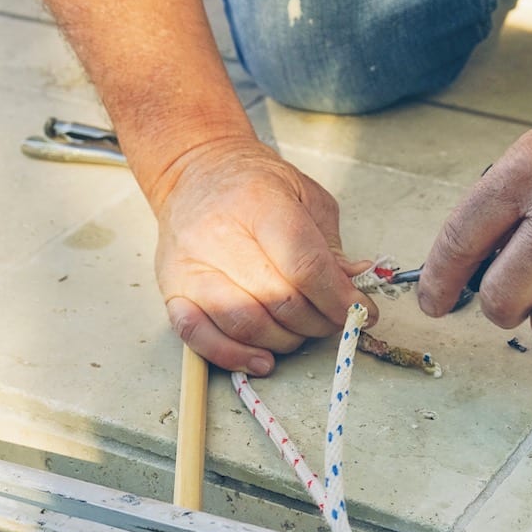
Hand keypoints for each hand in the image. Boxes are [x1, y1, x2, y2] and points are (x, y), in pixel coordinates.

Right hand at [152, 137, 377, 373]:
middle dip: (318, 321)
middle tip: (332, 320)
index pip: (305, 267)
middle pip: (279, 300)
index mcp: (258, 204)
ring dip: (284, 340)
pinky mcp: (172, 289)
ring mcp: (191, 265)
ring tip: (300, 332)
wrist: (196, 172)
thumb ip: (330, 244)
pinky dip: (232, 356)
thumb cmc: (254, 186)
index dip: (339, 299)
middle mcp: (218, 235)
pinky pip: (198, 336)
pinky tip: (260, 359)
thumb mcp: (306, 197)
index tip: (359, 310)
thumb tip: (354, 285)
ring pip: (245, 324)